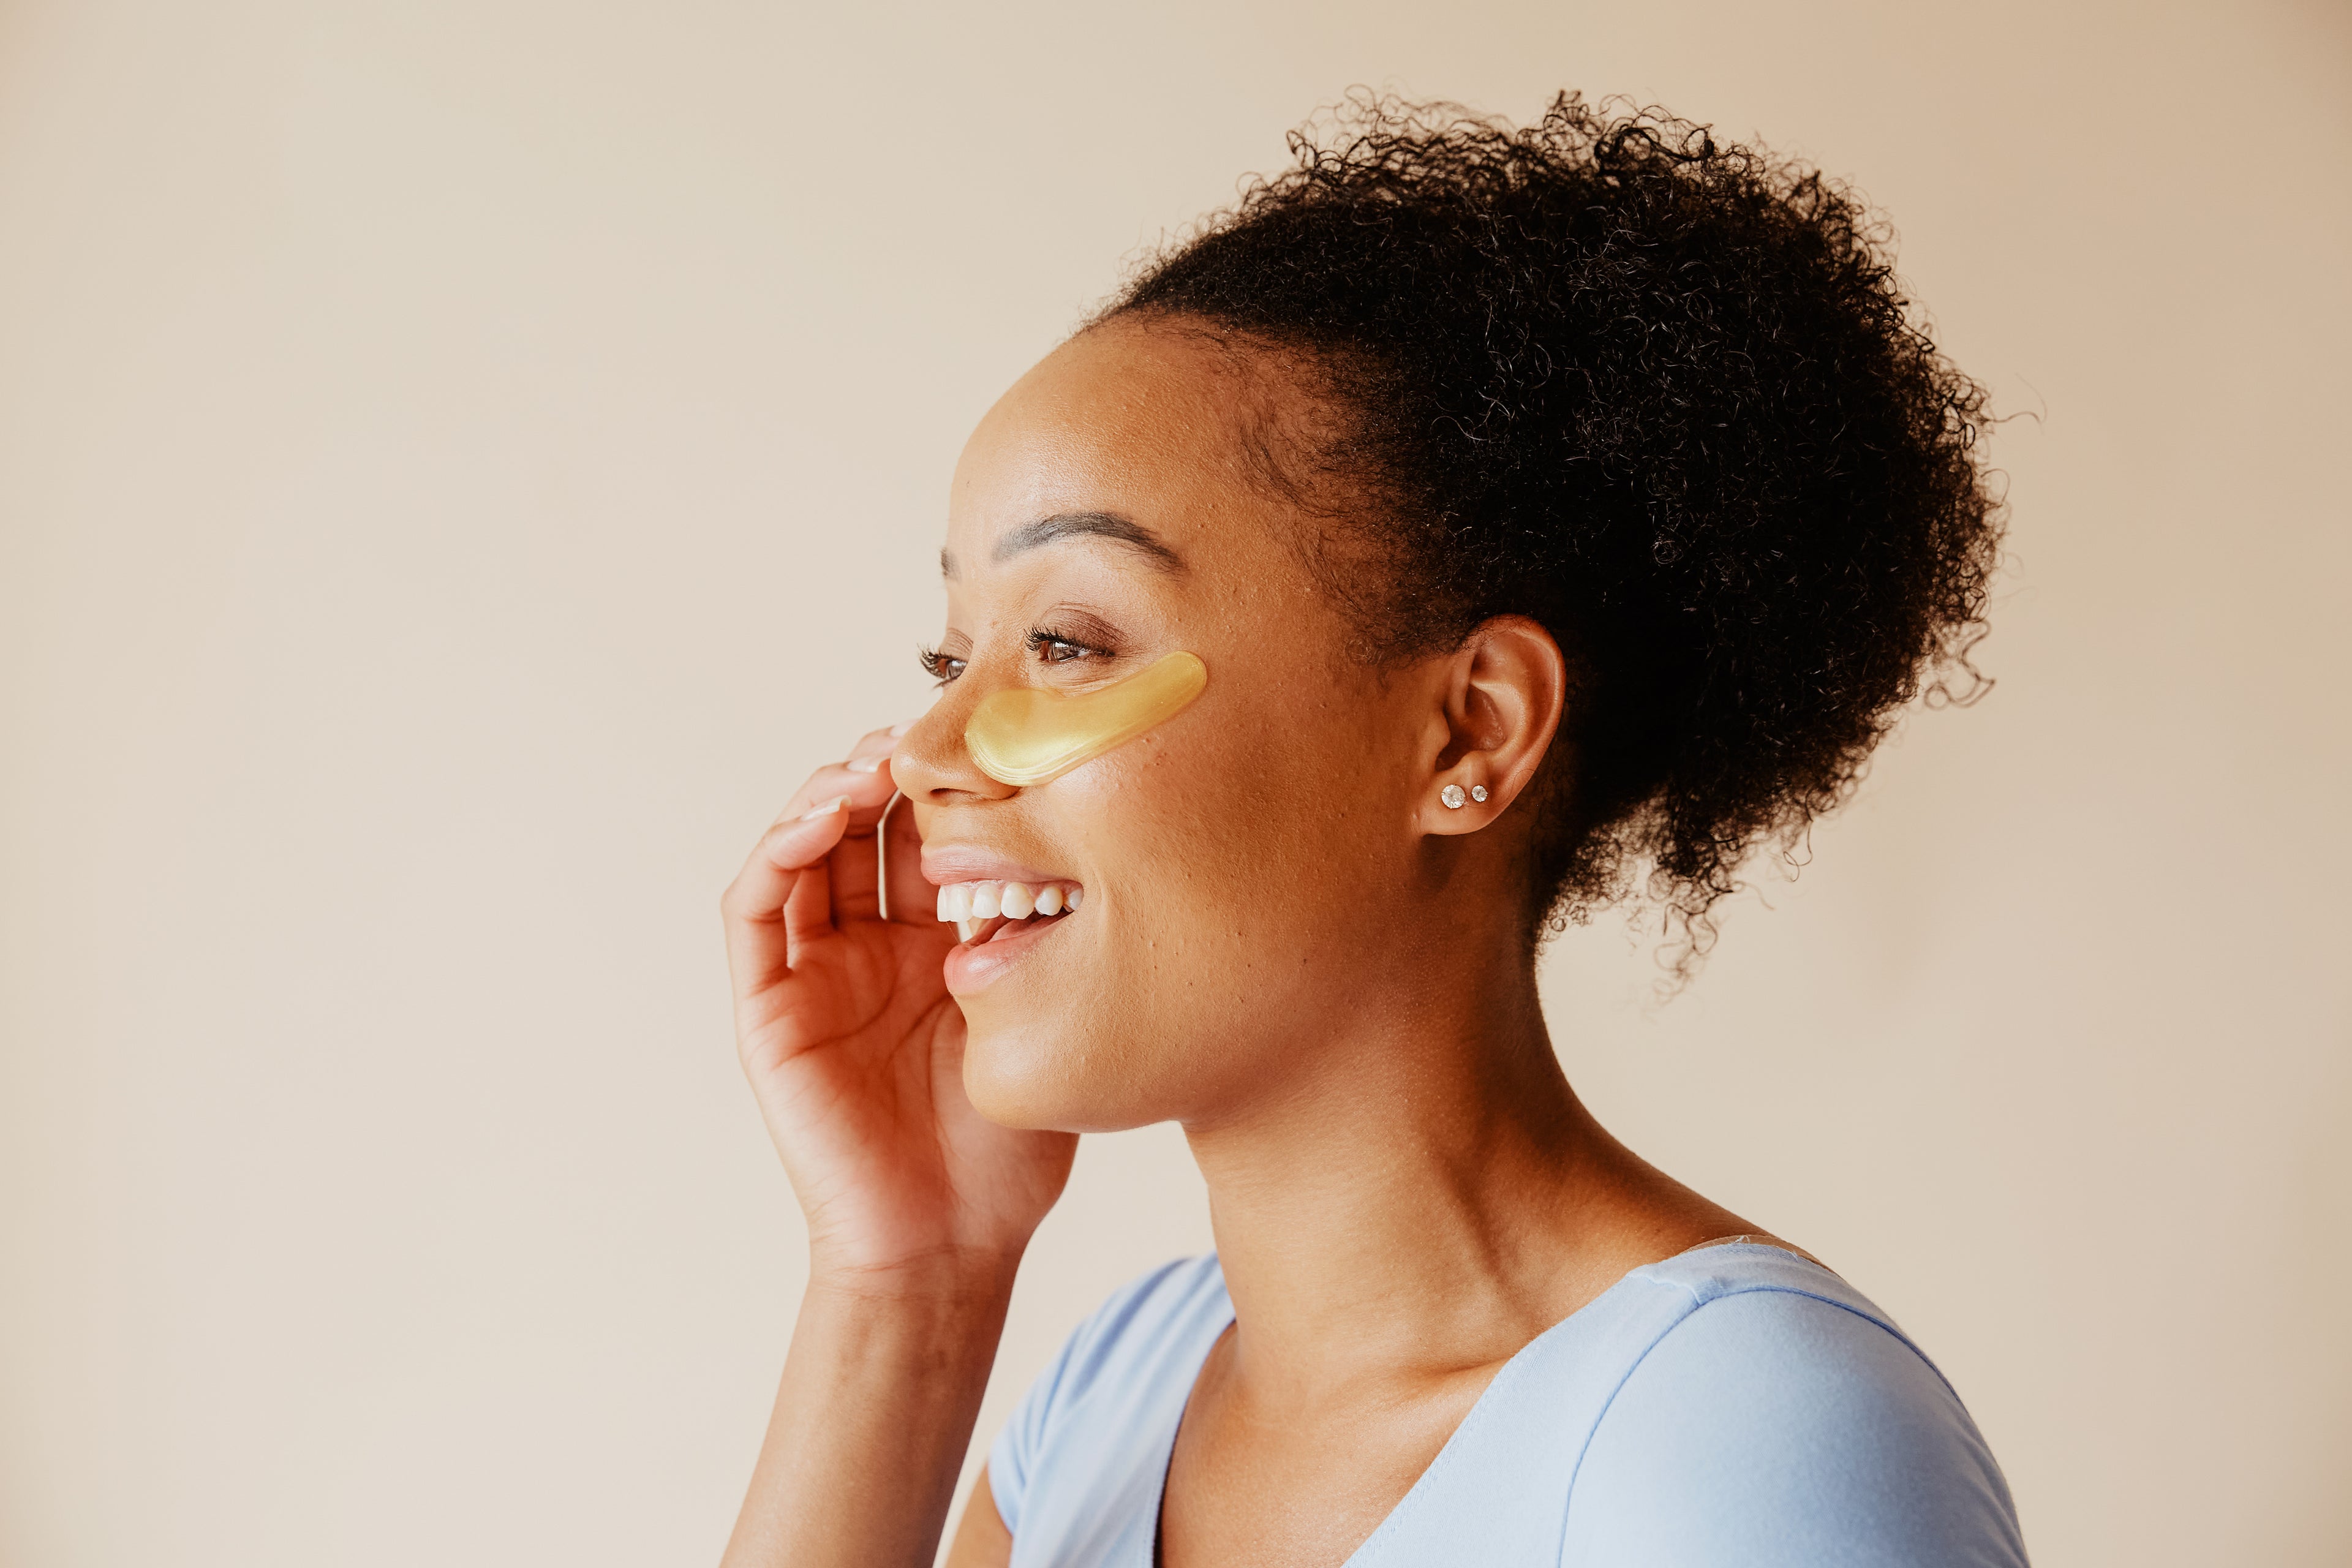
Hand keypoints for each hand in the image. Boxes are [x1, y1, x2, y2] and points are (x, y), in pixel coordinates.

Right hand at [721, 726, 1076, 1286]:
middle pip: (862, 829)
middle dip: (888, 772)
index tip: (985, 745)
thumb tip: (1090, 843)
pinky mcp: (768, 1008)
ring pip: (801, 852)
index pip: (927, 839)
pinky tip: (820, 819)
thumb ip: (1046, 945)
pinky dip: (777, 852)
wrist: (951, 1245)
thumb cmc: (1007, 1154)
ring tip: (873, 764)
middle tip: (928, 735)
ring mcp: (813, 975)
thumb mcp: (1044, 1023)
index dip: (945, 787)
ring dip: (828, 795)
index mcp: (934, 948)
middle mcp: (869, 950)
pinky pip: (755, 911)